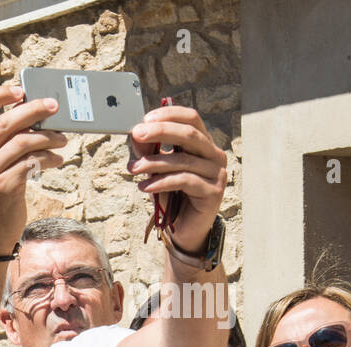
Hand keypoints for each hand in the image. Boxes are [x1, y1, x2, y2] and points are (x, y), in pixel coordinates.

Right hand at [0, 84, 66, 252]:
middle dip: (33, 110)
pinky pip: (31, 163)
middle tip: (54, 106)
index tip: (20, 90)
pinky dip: (49, 157)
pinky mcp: (3, 188)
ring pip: (22, 142)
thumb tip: (34, 116)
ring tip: (63, 139)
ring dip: (48, 136)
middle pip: (4, 123)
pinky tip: (58, 159)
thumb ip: (0, 144)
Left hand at [128, 105, 227, 253]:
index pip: (191, 118)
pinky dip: (161, 182)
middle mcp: (214, 154)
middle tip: (137, 134)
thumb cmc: (172, 196)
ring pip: (183, 160)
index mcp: (202, 144)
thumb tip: (137, 134)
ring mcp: (217, 172)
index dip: (169, 114)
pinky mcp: (214, 191)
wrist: (184, 229)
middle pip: (189, 134)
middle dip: (161, 131)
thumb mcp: (157, 171)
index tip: (145, 118)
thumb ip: (149, 152)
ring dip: (153, 162)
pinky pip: (184, 181)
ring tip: (132, 169)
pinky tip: (144, 187)